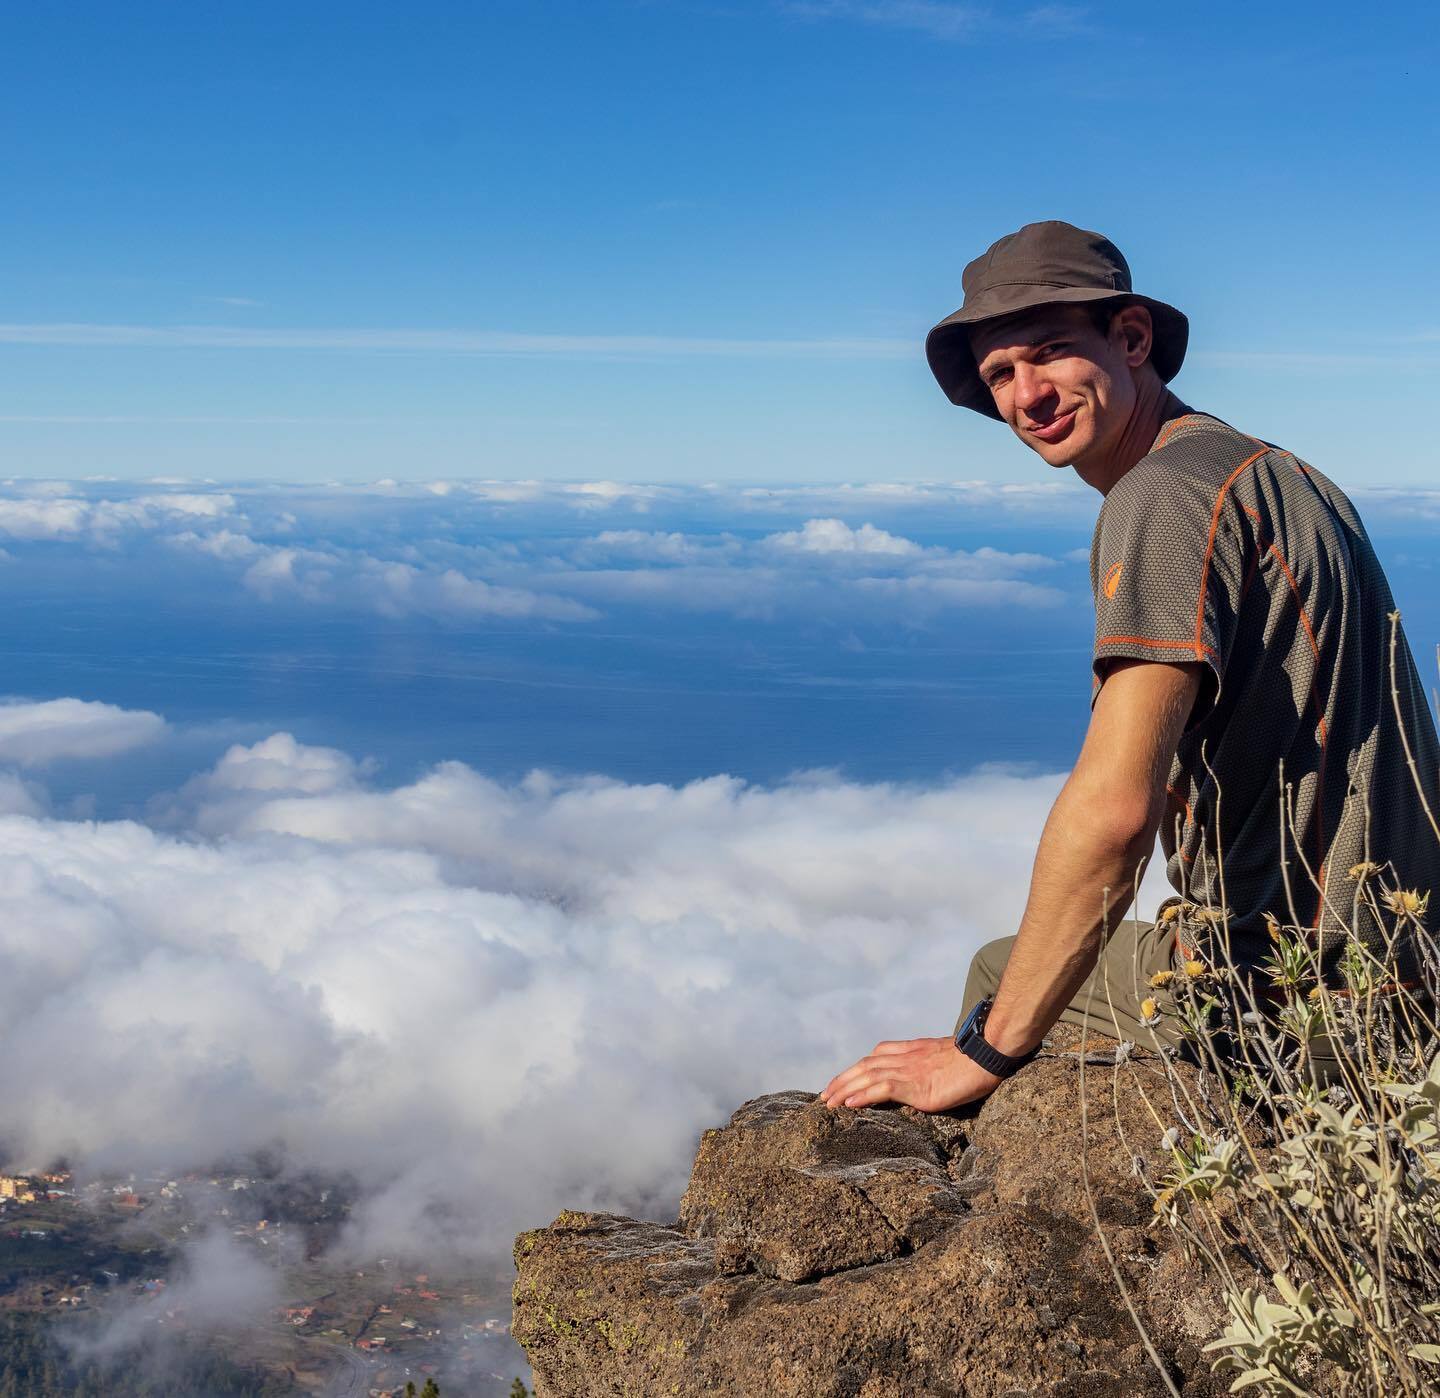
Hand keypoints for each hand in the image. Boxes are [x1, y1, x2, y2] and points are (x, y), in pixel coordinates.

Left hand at [821, 1036, 1004, 1112]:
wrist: (986, 1054)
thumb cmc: (973, 1059)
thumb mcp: (943, 1059)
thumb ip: (927, 1066)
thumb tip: (921, 1080)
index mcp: (911, 1050)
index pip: (875, 1056)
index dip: (855, 1069)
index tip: (842, 1080)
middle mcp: (905, 1057)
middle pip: (864, 1065)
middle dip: (842, 1079)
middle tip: (825, 1095)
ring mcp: (909, 1070)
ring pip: (867, 1076)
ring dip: (844, 1089)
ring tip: (828, 1102)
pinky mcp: (916, 1085)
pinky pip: (882, 1088)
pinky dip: (863, 1095)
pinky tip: (848, 1104)